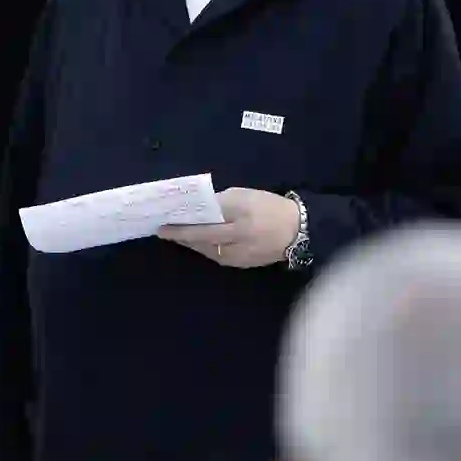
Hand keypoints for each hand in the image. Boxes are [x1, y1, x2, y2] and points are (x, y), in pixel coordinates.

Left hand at [156, 187, 299, 268]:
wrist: (297, 230)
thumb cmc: (269, 207)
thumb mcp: (245, 196)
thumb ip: (221, 202)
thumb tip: (200, 209)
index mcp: (239, 223)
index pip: (203, 227)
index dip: (181, 228)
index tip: (163, 225)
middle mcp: (237, 243)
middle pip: (201, 242)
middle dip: (181, 237)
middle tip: (164, 232)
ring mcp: (239, 257)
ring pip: (207, 251)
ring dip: (191, 244)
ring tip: (177, 236)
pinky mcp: (242, 264)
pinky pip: (217, 256)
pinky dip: (205, 249)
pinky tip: (197, 243)